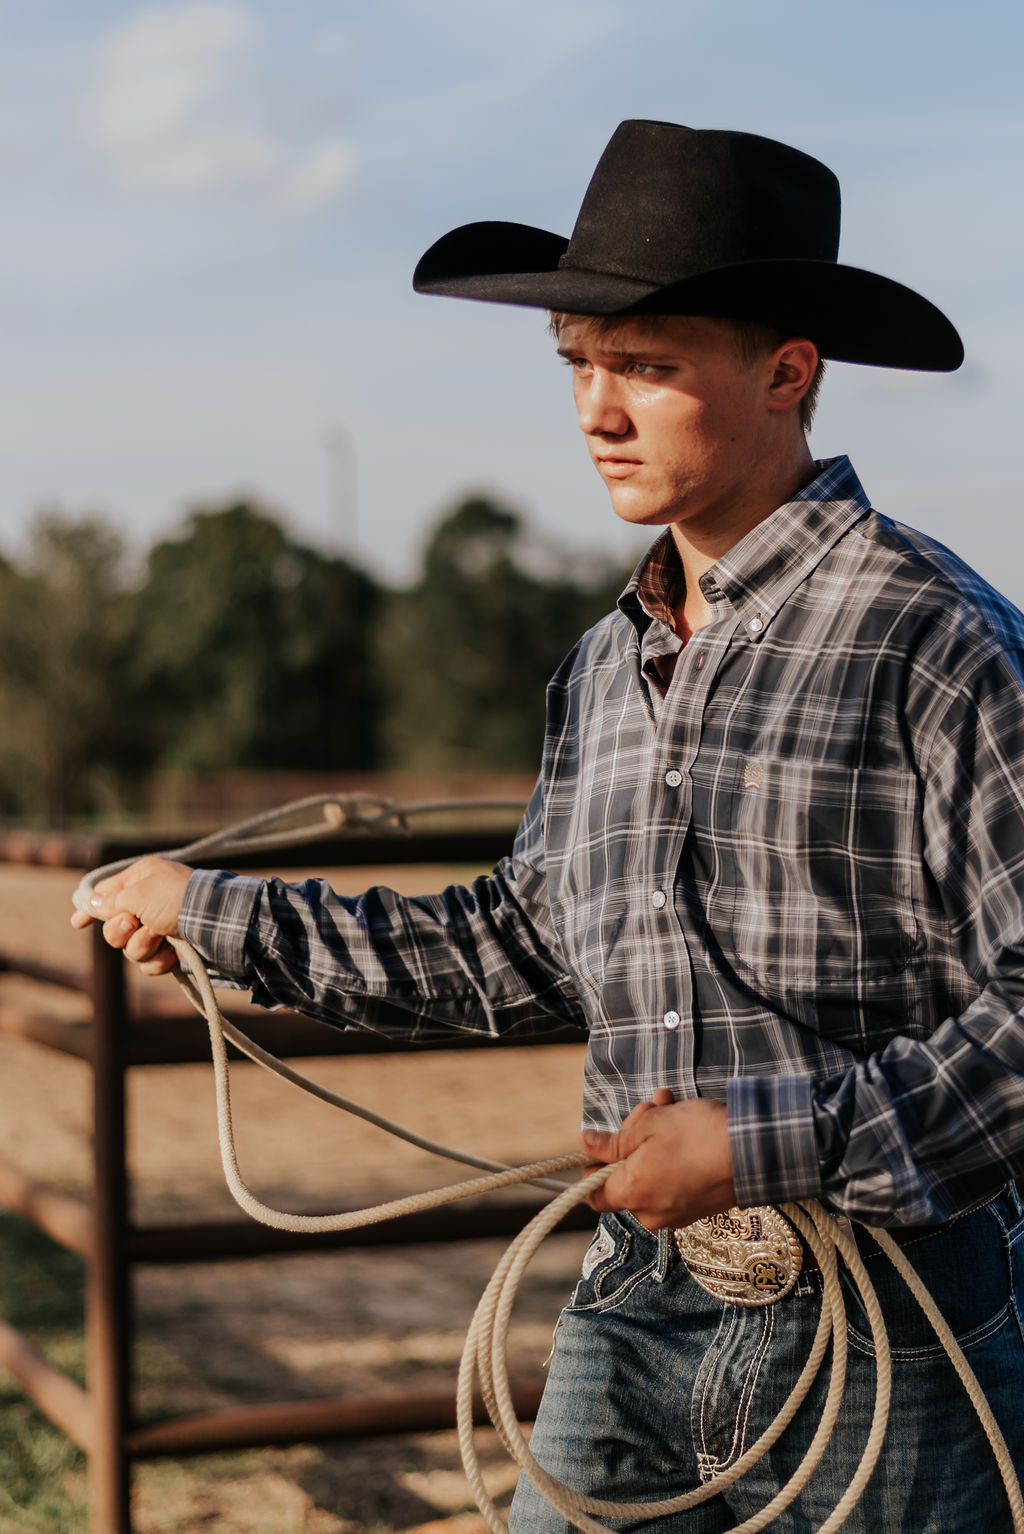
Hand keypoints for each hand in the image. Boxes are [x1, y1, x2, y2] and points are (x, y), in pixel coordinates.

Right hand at [70, 855, 193, 975]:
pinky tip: (171, 953)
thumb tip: (92, 903)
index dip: (91, 908)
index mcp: (142, 879)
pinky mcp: (171, 951)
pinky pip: (149, 964)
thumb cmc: (178, 899)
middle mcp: (150, 902)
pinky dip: (158, 960)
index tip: (77, 923)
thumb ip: (112, 901)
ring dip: (141, 945)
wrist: (217, 922)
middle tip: (133, 924)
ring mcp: (161, 928)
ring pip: (129, 948)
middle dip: (119, 930)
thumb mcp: (140, 893)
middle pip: (113, 927)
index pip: (107, 892)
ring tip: (160, 936)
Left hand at [580, 1088, 735, 1230]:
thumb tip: (585, 1144)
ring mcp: (677, 1214)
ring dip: (654, 1140)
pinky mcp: (698, 1208)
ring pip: (650, 1174)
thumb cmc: (697, 1135)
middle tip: (649, 1107)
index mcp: (632, 1194)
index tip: (604, 1142)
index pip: (593, 1195)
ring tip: (669, 1105)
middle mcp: (651, 1213)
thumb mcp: (647, 1126)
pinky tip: (685, 1124)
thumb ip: (611, 1142)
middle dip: (632, 1139)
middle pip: (625, 1177)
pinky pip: (672, 1183)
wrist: (754, 1152)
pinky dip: (673, 1157)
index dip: (593, 1167)